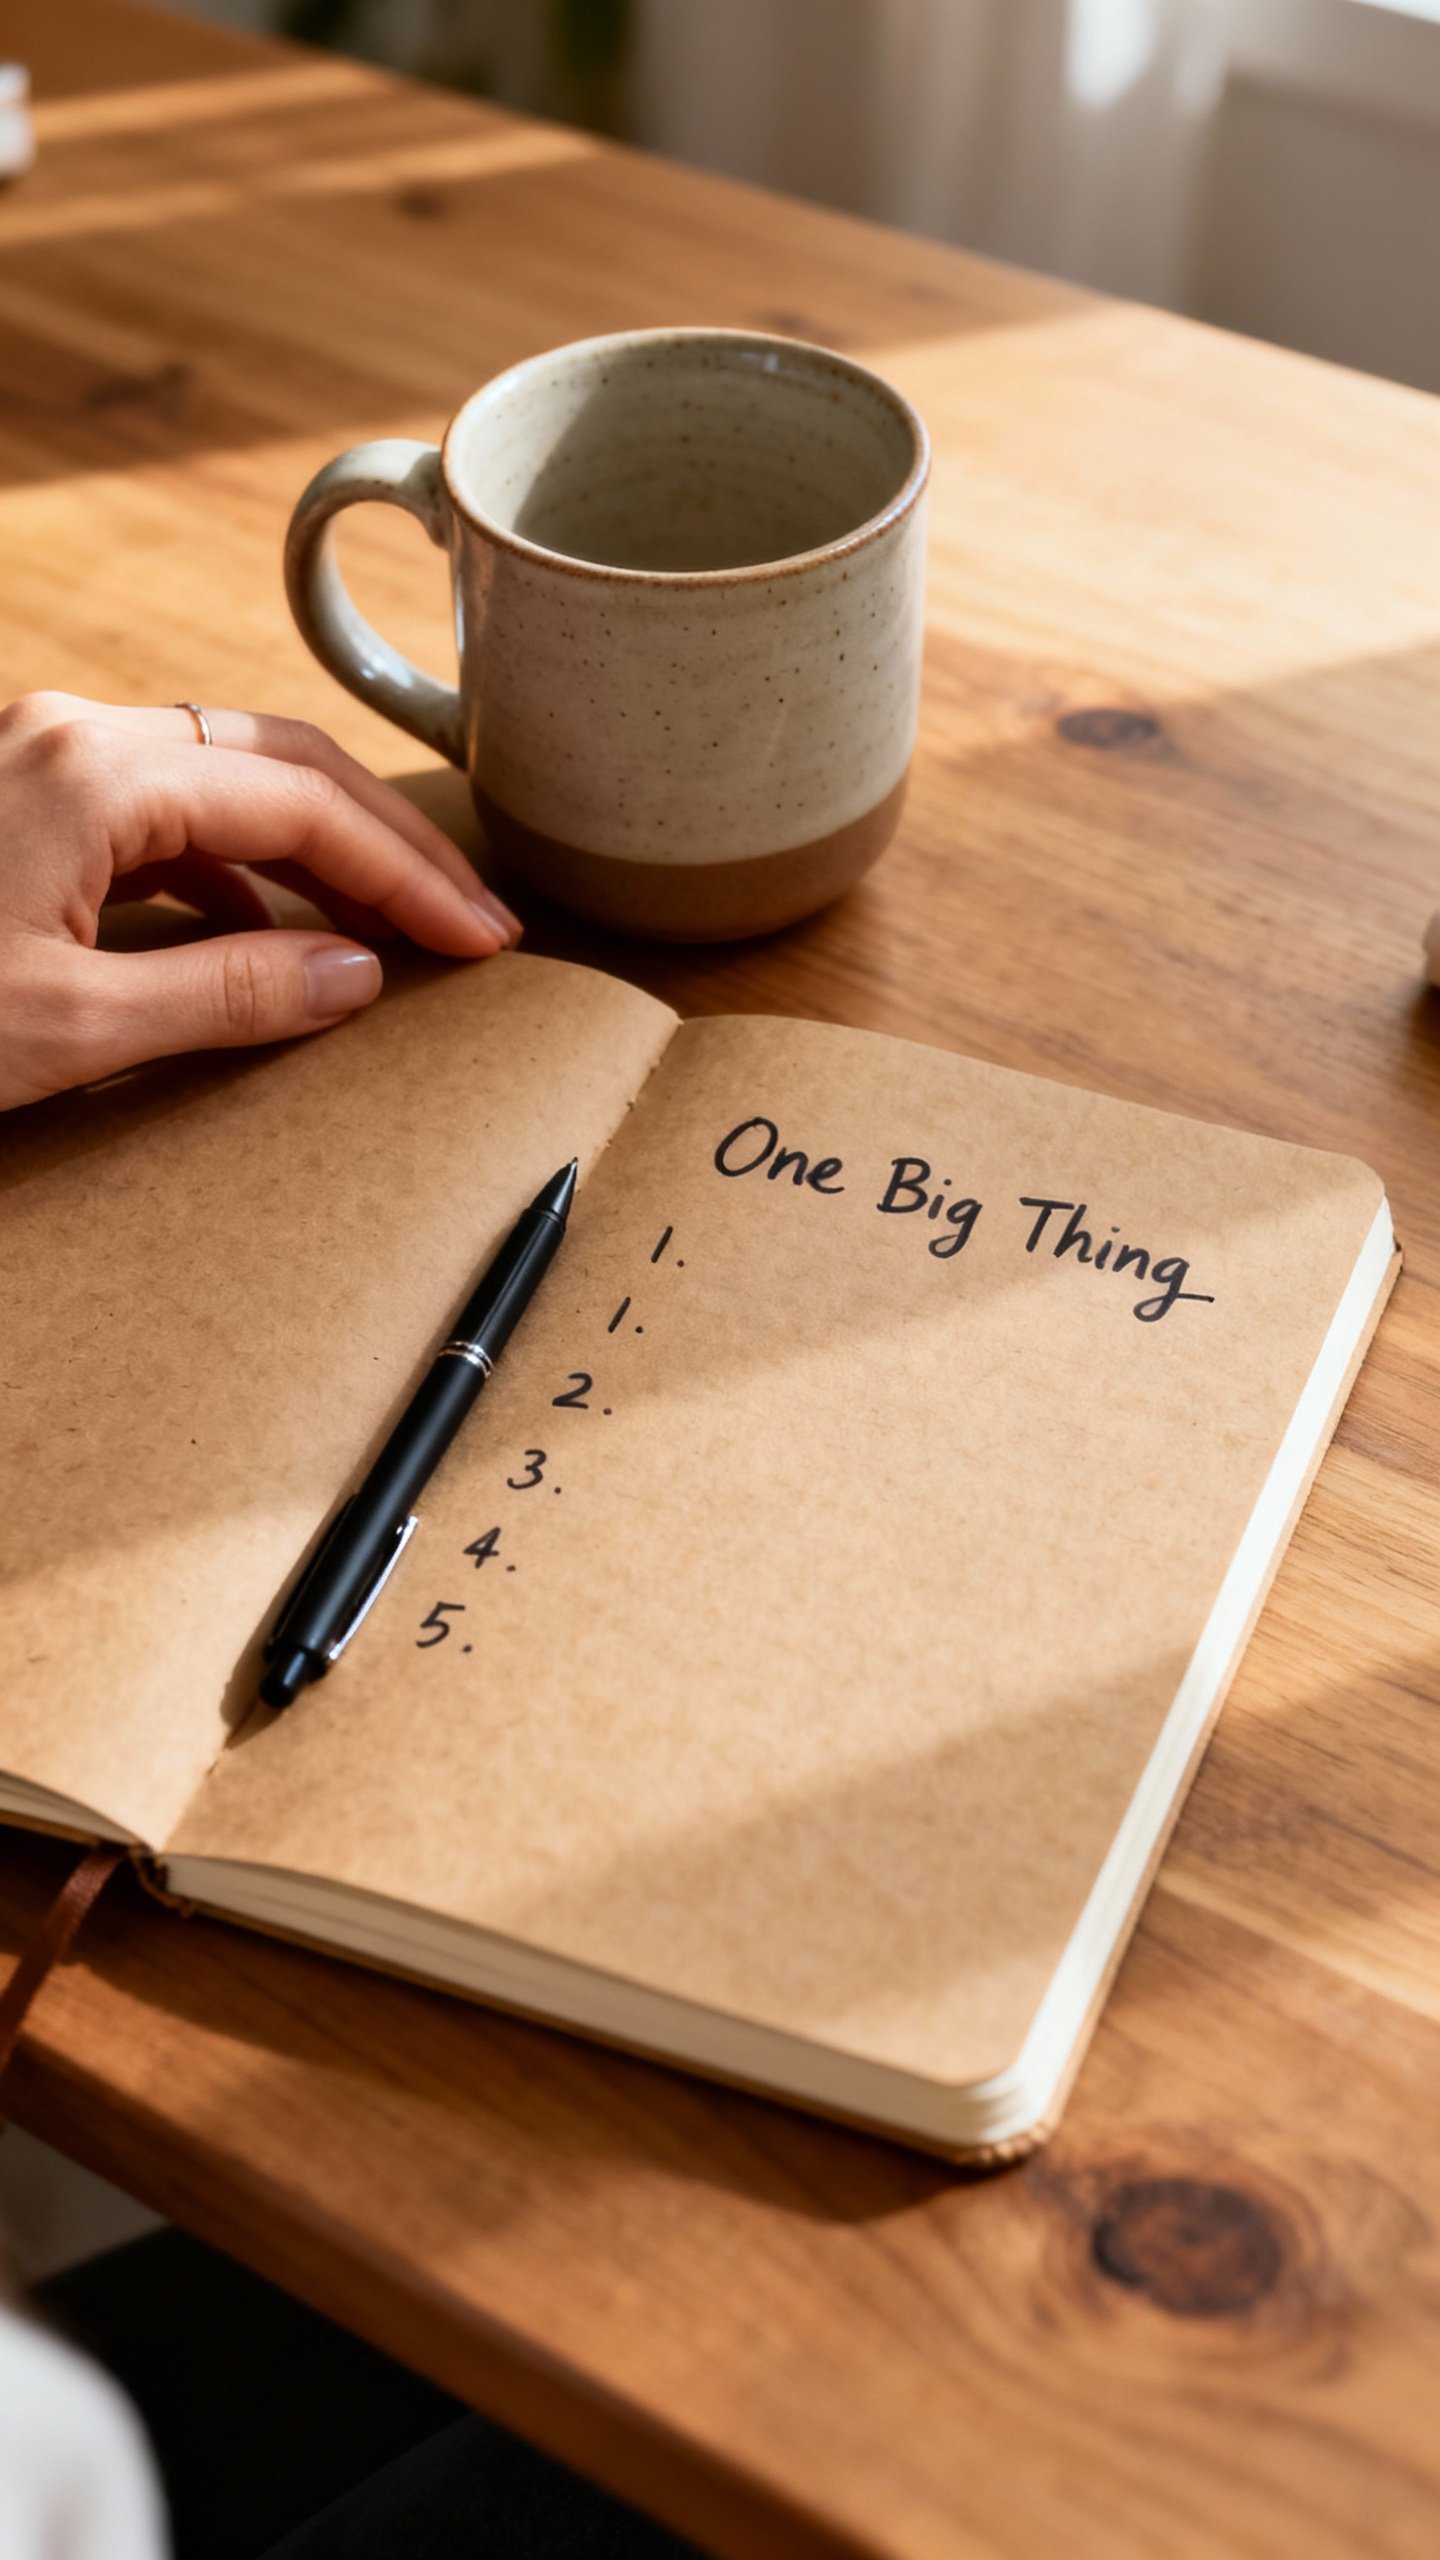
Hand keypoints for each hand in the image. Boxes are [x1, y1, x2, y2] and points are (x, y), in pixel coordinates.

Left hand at [0, 693, 520, 1110]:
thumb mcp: (68, 1024)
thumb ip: (223, 993)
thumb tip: (356, 975)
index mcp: (94, 772)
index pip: (302, 807)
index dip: (407, 875)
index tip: (478, 938)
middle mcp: (73, 734)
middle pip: (281, 764)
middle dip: (387, 844)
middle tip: (469, 919)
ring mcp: (43, 756)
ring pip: (226, 776)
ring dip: (319, 849)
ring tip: (393, 928)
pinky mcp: (21, 798)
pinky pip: (162, 809)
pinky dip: (235, 864)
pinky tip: (270, 929)